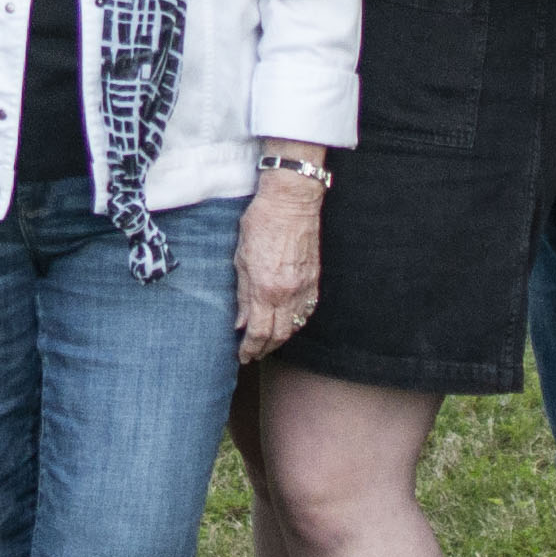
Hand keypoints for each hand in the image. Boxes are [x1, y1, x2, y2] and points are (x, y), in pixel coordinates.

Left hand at [235, 168, 323, 359]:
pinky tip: (288, 323)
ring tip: (268, 342)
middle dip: (265, 349)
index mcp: (266, 287)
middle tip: (254, 353)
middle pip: (279, 335)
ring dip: (281, 338)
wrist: (292, 200)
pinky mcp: (315, 278)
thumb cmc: (262, 222)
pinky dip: (297, 322)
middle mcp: (288, 292)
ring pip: (296, 326)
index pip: (259, 332)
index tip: (243, 355)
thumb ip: (242, 294)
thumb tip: (240, 322)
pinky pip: (308, 310)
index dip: (250, 348)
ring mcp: (305, 286)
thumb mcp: (241, 257)